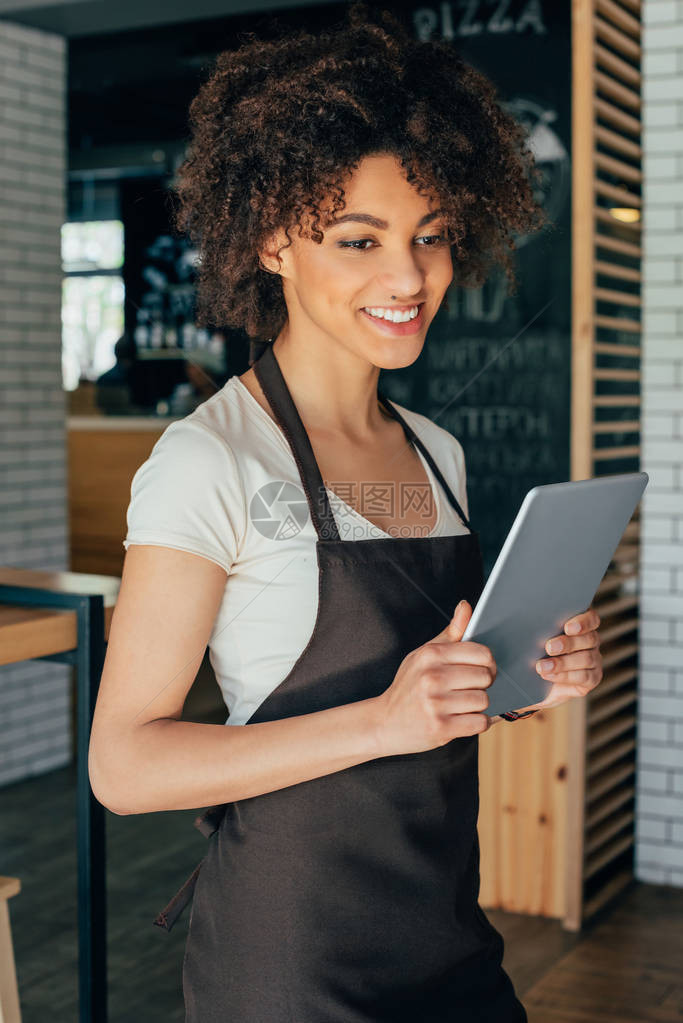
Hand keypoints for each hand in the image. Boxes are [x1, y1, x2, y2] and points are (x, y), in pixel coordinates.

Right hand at [372, 599, 494, 756]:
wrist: (384, 722)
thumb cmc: (409, 686)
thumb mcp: (424, 655)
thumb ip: (451, 633)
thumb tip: (466, 606)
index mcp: (430, 655)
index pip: (481, 653)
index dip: (487, 663)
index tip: (481, 669)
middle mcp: (432, 677)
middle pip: (485, 677)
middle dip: (482, 685)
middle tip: (468, 689)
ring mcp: (435, 704)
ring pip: (483, 700)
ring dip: (477, 705)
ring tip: (460, 705)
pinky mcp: (440, 728)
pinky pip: (480, 723)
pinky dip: (477, 723)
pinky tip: (463, 719)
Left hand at [513, 607, 602, 714]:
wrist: (532, 681)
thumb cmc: (530, 650)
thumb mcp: (529, 637)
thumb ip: (530, 626)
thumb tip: (514, 617)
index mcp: (579, 624)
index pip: (591, 618)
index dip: (583, 622)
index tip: (567, 627)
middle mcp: (590, 640)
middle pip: (589, 638)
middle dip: (568, 643)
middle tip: (548, 647)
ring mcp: (594, 659)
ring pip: (586, 658)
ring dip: (563, 662)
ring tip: (541, 667)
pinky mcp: (592, 677)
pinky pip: (584, 676)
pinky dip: (565, 676)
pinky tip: (549, 676)